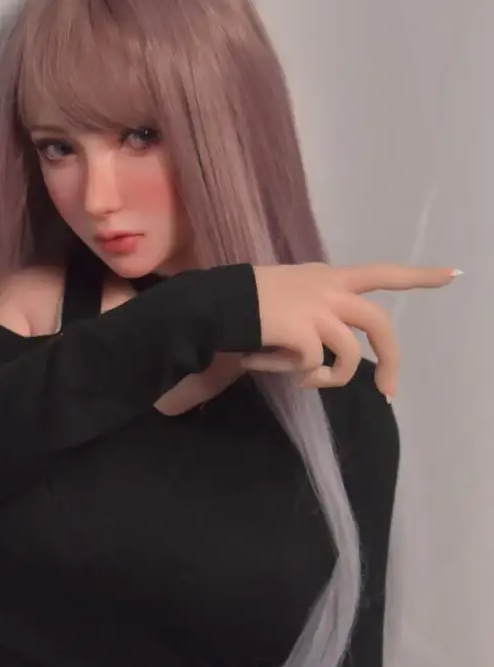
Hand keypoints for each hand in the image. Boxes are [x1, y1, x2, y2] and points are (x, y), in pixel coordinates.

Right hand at [242, 262, 458, 397]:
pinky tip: (266, 365)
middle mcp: (329, 289)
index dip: (418, 276)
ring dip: (330, 379)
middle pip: (379, 325)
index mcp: (328, 277)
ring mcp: (318, 310)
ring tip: (305, 382)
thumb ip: (309, 317)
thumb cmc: (240, 301)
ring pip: (348, 356)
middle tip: (388, 393)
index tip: (453, 276)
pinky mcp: (304, 332)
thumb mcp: (284, 299)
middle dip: (391, 362)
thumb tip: (316, 358)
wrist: (213, 303)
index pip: (382, 272)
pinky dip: (294, 374)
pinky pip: (312, 366)